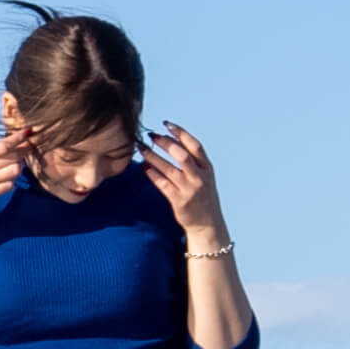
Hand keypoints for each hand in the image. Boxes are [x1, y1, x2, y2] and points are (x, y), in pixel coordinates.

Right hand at [0, 112, 24, 219]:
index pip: (3, 145)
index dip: (18, 138)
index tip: (26, 132)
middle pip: (13, 157)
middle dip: (24, 148)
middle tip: (28, 143)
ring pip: (14, 172)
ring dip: (19, 163)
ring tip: (17, 158)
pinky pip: (9, 186)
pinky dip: (12, 178)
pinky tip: (7, 173)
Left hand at [141, 123, 227, 243]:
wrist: (207, 224)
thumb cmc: (202, 197)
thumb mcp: (204, 177)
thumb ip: (193, 161)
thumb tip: (172, 141)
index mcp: (207, 168)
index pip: (194, 145)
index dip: (180, 133)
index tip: (166, 123)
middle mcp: (200, 177)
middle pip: (181, 155)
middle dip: (165, 143)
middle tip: (150, 135)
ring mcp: (190, 189)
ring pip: (169, 169)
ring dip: (153, 157)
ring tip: (142, 149)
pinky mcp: (179, 201)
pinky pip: (163, 184)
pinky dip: (153, 175)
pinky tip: (145, 168)